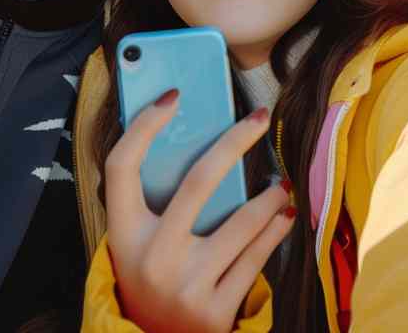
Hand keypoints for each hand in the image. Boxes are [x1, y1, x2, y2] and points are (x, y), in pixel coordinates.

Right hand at [104, 94, 293, 332]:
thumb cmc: (151, 278)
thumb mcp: (138, 242)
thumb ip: (155, 202)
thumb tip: (200, 142)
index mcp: (124, 234)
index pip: (122, 165)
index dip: (144, 126)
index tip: (173, 96)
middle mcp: (153, 257)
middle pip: (197, 181)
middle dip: (234, 142)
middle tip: (258, 118)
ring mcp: (186, 286)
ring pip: (241, 223)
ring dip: (269, 196)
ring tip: (282, 182)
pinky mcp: (215, 311)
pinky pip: (255, 259)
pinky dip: (275, 231)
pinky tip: (285, 215)